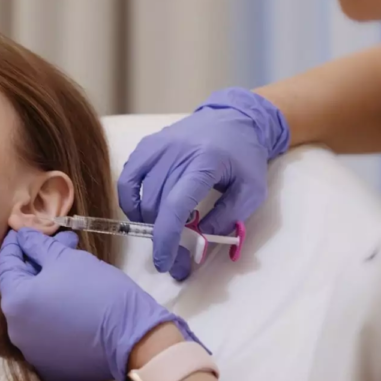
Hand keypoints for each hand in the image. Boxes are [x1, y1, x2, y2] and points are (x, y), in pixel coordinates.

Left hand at [0, 228, 195, 380]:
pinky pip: (46, 333)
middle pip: (20, 289)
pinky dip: (54, 316)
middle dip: (37, 264)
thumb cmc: (97, 289)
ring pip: (33, 312)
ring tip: (70, 272)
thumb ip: (39, 246)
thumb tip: (24, 236)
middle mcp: (15, 330)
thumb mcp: (68, 258)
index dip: (16, 244)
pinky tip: (72, 302)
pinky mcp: (50, 366)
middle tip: (58, 245)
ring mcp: (32, 352)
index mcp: (15, 301)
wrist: (131, 335)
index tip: (24, 230)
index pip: (6, 265)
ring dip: (46, 290)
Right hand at [118, 88, 289, 279]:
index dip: (166, 238)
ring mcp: (158, 145)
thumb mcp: (252, 191)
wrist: (235, 118)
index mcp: (205, 161)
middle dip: (162, 238)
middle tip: (176, 257)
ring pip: (142, 195)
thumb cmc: (245, 157)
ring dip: (149, 222)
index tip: (166, 262)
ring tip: (166, 232)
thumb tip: (200, 240)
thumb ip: (228, 217)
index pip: (176, 205)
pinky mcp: (148, 144)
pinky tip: (145, 212)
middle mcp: (177, 151)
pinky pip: (128, 178)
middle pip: (157, 205)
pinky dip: (131, 200)